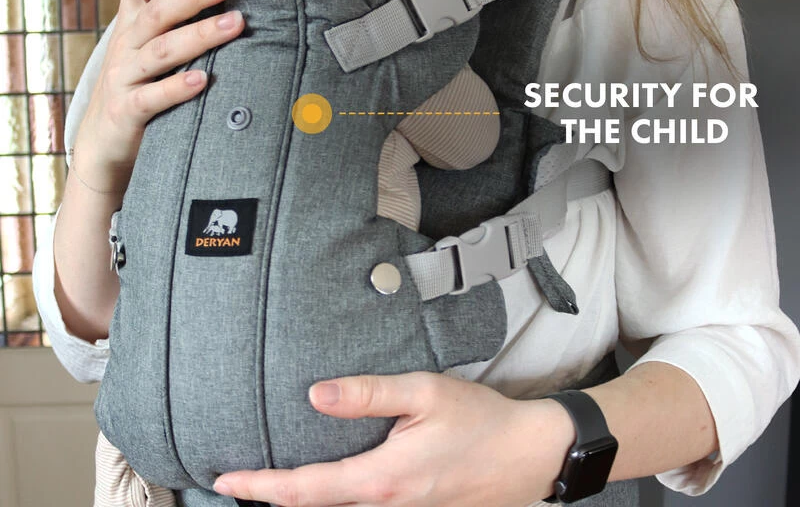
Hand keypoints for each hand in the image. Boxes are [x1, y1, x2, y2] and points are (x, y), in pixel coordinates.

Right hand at [72, 0, 244, 191]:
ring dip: (199, 36)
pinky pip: (154, 97)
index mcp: (134, 18)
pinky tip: (203, 80)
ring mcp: (125, 75)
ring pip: (162, 50)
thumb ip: (180, 13)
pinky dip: (177, 87)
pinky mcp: (129, 110)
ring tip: (236, 25)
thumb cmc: (144, 83)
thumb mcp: (155, 42)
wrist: (106, 143)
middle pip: (156, 8)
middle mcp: (128, 41)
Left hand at [213, 372, 574, 506]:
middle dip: (274, 497)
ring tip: (273, 483)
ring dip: (303, 500)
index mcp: (382, 479)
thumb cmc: (479, 421)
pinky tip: (330, 484)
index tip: (225, 481)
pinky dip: (335, 500)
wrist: (528, 456)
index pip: (306, 490)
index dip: (261, 487)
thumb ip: (368, 394)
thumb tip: (315, 396)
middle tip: (237, 484)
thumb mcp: (423, 393)